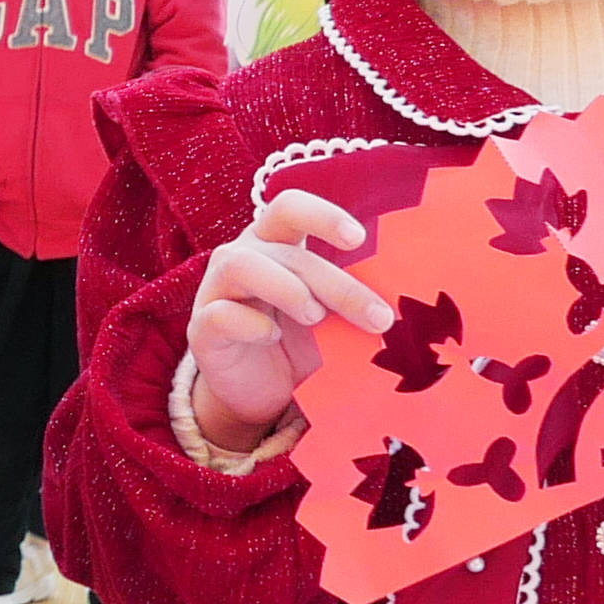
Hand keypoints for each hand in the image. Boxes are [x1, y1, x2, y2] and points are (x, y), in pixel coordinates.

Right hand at [185, 191, 393, 453]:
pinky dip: (251, 323)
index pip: (290, 208)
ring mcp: (217, 289)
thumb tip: (402, 300)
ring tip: (316, 317)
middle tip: (377, 317)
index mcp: (276, 243)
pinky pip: (220, 314)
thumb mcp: (334, 318)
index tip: (359, 239)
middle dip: (336, 281)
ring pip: (242, 265)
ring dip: (287, 289)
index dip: (322, 215)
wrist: (262, 395)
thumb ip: (352, 299)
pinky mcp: (202, 327)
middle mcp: (243, 256)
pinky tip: (272, 337)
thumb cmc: (303, 345)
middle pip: (285, 248)